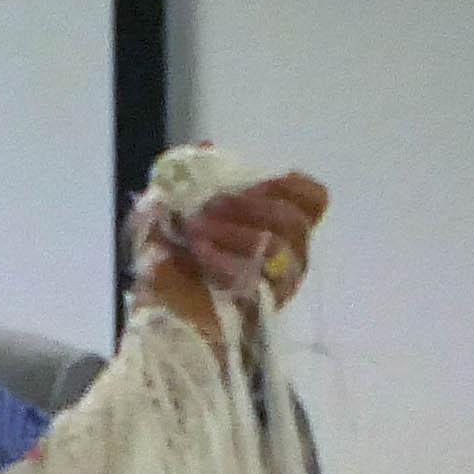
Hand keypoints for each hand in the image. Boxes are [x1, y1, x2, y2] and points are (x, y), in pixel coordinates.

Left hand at [151, 170, 328, 314]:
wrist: (160, 327)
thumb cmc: (171, 275)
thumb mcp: (168, 219)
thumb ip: (186, 183)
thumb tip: (203, 146)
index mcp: (275, 231)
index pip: (313, 201)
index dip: (291, 184)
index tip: (255, 180)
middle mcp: (288, 258)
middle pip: (296, 219)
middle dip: (250, 204)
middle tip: (210, 206)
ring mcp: (278, 285)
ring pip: (280, 243)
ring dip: (234, 229)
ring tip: (197, 233)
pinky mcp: (264, 308)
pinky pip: (259, 275)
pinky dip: (226, 258)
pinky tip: (201, 257)